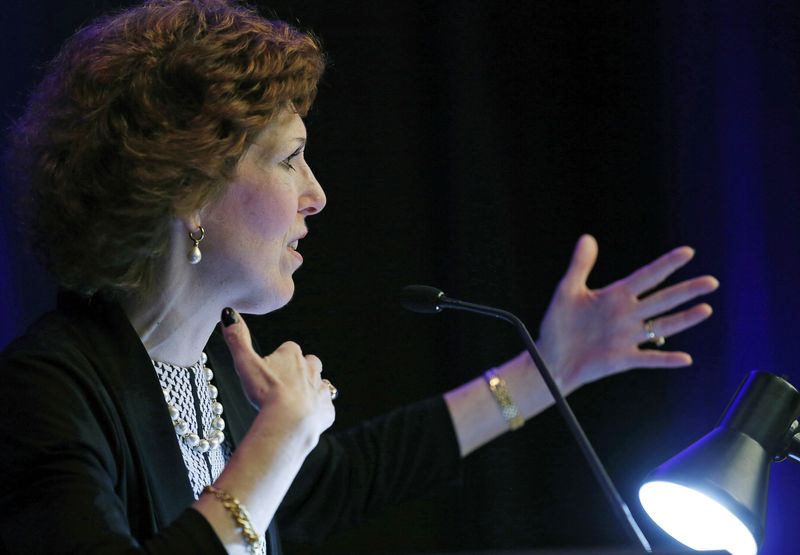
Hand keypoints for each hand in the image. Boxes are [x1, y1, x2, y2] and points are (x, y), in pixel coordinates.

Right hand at [220, 307, 334, 440]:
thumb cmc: (267, 393)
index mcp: (292, 355)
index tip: (270, 367)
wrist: (289, 422)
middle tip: (284, 382)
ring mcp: (320, 389)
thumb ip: (237, 339)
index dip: (279, 357)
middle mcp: (311, 368)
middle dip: (300, 369)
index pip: (288, 348)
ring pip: (320, 383)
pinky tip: (306, 417)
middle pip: (309, 362)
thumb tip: (229, 314)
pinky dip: (317, 410)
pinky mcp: (327, 410)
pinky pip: (325, 407)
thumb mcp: (245, 363)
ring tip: (296, 399)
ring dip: (310, 388)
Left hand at [536, 235, 718, 393]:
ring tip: (706, 310)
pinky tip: (685, 359)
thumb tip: (587, 238)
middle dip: (687, 290)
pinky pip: (649, 359)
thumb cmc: (558, 324)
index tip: (687, 252)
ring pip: (663, 325)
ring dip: (684, 319)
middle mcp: (627, 315)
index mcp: (616, 296)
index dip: (666, 265)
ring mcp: (627, 337)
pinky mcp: (622, 359)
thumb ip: (580, 266)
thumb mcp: (567, 291)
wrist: (551, 358)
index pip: (647, 276)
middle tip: (711, 282)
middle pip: (662, 299)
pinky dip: (666, 359)